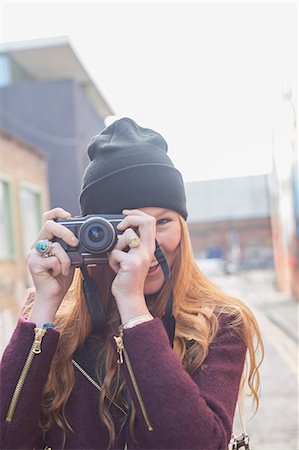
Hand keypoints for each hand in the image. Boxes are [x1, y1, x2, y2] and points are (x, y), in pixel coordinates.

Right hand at [27, 207, 78, 323]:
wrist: (53, 297)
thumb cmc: (61, 278)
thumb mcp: (70, 258)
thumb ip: (71, 247)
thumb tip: (82, 237)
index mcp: (46, 241)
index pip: (48, 219)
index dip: (58, 213)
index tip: (69, 216)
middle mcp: (37, 245)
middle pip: (49, 225)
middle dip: (65, 232)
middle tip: (75, 243)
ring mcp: (34, 253)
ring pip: (55, 245)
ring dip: (66, 259)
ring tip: (64, 270)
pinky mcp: (33, 263)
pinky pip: (54, 259)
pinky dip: (61, 267)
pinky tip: (57, 274)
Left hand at [108, 209, 155, 322]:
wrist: (129, 296)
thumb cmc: (128, 276)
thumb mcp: (133, 257)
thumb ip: (132, 243)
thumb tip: (121, 228)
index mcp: (149, 246)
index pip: (150, 221)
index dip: (137, 213)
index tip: (125, 214)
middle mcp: (148, 250)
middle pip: (146, 221)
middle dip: (130, 219)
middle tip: (119, 227)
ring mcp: (141, 256)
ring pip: (126, 235)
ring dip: (115, 245)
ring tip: (117, 258)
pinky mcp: (131, 264)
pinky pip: (115, 252)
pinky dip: (111, 260)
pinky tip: (116, 269)